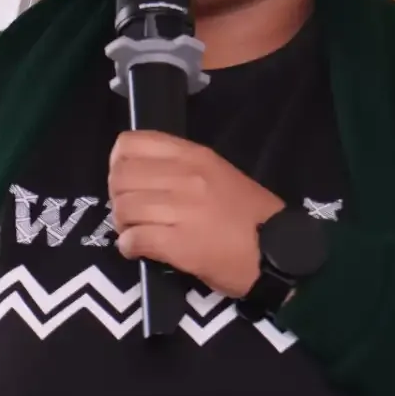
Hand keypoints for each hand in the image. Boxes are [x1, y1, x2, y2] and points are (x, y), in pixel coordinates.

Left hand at [108, 130, 283, 297]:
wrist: (277, 252)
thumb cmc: (250, 215)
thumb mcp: (218, 174)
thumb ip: (181, 168)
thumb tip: (142, 176)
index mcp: (194, 156)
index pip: (130, 144)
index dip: (118, 163)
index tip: (128, 181)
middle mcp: (185, 177)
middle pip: (121, 177)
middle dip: (117, 197)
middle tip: (130, 212)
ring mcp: (182, 210)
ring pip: (123, 208)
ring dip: (123, 224)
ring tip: (136, 232)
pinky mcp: (178, 244)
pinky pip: (134, 239)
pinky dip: (128, 247)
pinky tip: (139, 250)